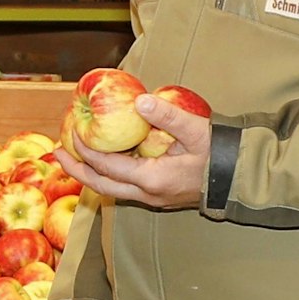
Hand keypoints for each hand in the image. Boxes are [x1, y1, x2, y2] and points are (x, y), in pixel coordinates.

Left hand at [54, 92, 209, 209]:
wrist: (242, 179)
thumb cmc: (221, 154)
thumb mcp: (196, 131)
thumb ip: (167, 116)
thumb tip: (138, 101)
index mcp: (153, 180)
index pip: (108, 166)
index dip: (87, 150)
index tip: (73, 132)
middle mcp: (148, 194)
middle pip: (101, 185)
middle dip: (76, 170)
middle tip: (56, 153)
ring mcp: (153, 198)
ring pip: (111, 188)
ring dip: (90, 173)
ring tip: (72, 156)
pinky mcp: (158, 195)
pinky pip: (123, 186)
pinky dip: (107, 174)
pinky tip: (103, 159)